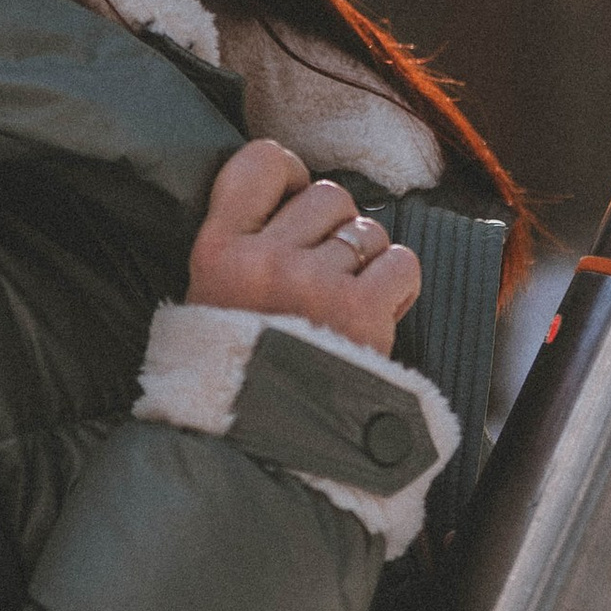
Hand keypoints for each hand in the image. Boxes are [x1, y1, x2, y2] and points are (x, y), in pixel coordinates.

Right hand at [186, 138, 421, 354]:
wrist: (261, 448)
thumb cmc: (239, 372)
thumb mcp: (210, 300)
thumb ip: (243, 244)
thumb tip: (296, 192)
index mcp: (217, 251)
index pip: (260, 162)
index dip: (289, 174)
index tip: (294, 201)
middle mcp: (264, 260)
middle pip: (328, 195)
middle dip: (334, 230)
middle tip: (321, 276)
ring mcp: (313, 284)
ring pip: (368, 231)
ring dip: (366, 262)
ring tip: (344, 304)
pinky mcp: (361, 312)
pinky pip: (401, 262)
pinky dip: (396, 286)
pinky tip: (375, 314)